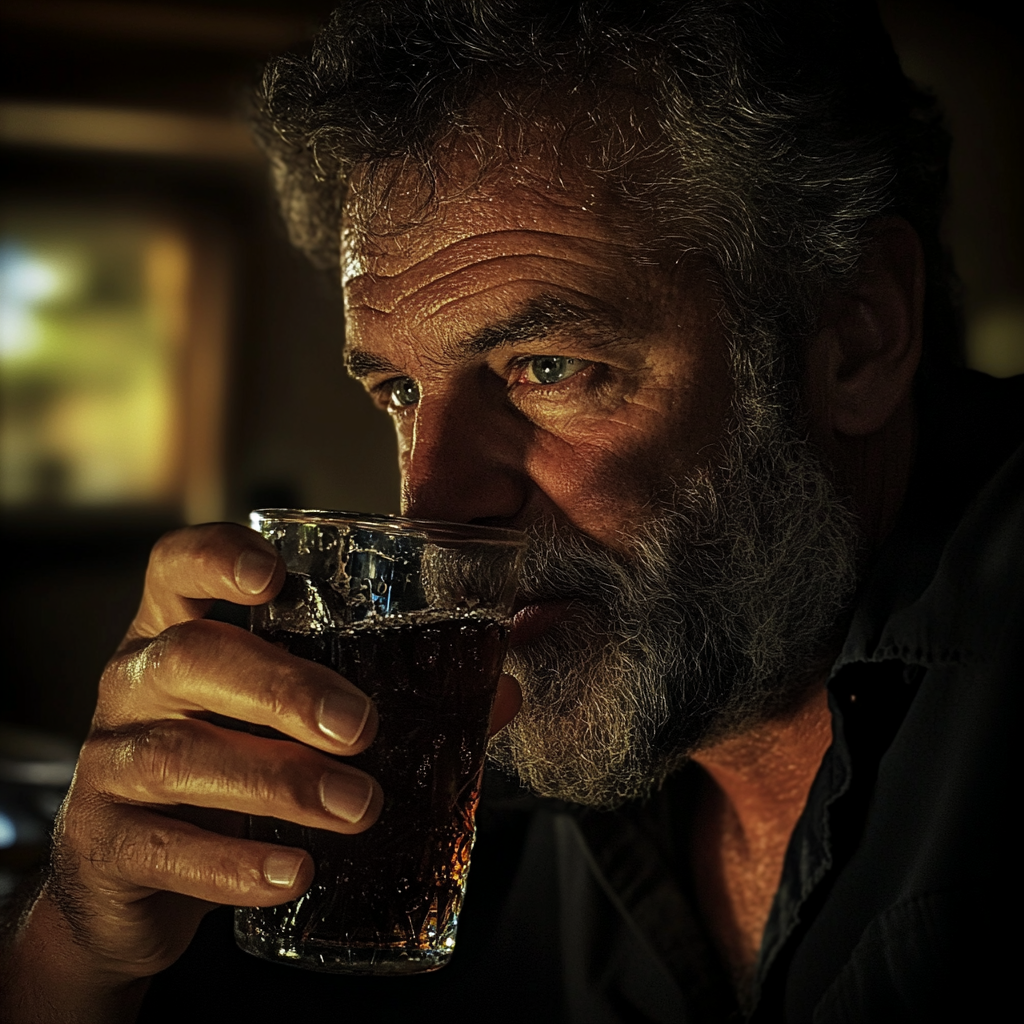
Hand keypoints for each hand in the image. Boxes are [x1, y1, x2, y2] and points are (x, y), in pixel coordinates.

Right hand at [3, 523, 387, 1020]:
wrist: (137, 879)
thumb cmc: (231, 768)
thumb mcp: (286, 722)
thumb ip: (382, 697)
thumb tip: (500, 693)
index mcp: (178, 631)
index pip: (176, 566)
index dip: (218, 558)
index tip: (275, 576)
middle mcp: (135, 682)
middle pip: (191, 656)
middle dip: (281, 686)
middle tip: (360, 726)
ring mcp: (110, 762)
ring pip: (177, 753)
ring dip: (279, 781)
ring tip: (356, 808)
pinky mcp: (107, 844)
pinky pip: (163, 848)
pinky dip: (233, 864)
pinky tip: (293, 871)